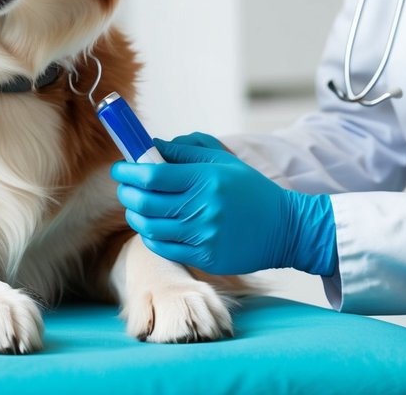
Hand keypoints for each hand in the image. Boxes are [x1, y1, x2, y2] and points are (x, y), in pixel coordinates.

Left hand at [111, 133, 337, 275]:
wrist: (286, 228)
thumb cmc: (250, 190)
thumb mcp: (222, 161)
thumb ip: (185, 151)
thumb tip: (151, 147)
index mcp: (206, 179)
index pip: (153, 175)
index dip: (129, 171)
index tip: (120, 168)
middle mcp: (203, 208)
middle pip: (146, 202)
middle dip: (127, 192)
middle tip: (124, 186)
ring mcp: (204, 236)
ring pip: (150, 227)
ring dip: (134, 215)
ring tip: (135, 206)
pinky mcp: (206, 258)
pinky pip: (164, 248)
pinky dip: (150, 236)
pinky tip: (150, 226)